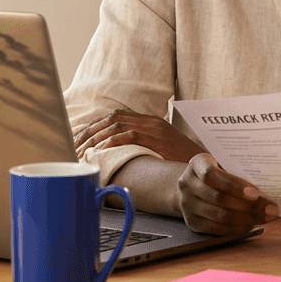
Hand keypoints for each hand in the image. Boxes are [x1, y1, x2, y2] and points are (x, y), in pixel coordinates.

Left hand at [73, 111, 204, 162]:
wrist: (207, 165)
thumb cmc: (183, 162)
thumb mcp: (161, 150)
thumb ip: (142, 147)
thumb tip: (117, 156)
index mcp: (149, 121)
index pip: (114, 116)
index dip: (93, 126)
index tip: (78, 138)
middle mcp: (149, 120)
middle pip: (110, 118)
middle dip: (88, 132)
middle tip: (73, 146)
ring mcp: (154, 128)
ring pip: (115, 125)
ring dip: (95, 138)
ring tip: (82, 152)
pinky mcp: (157, 138)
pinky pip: (128, 135)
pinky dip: (111, 142)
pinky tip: (100, 151)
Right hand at [177, 153, 278, 235]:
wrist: (193, 186)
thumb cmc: (217, 173)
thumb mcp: (223, 164)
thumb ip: (239, 172)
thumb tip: (269, 187)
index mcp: (197, 163)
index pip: (212, 175)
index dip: (234, 185)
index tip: (256, 194)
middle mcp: (187, 183)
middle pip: (219, 198)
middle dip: (249, 206)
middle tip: (271, 209)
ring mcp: (187, 204)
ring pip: (219, 215)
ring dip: (246, 218)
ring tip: (265, 217)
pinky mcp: (192, 222)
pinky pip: (216, 229)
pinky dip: (236, 228)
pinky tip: (251, 225)